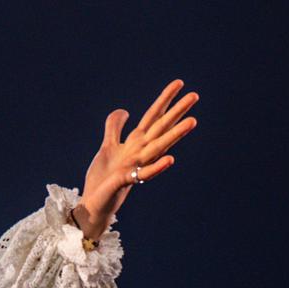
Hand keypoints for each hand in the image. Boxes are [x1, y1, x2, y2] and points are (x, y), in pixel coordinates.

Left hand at [74, 79, 199, 237]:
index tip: (179, 82)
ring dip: (175, 135)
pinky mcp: (126, 181)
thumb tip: (123, 110)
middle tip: (195, 95)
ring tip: (192, 121)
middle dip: (176, 111)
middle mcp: (139, 153)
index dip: (164, 99)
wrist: (93, 204)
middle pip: (160, 128)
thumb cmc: (102, 178)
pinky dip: (157, 167)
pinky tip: (171, 159)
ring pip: (158, 148)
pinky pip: (144, 174)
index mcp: (135, 143)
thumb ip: (114, 128)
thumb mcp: (107, 146)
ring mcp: (135, 166)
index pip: (152, 117)